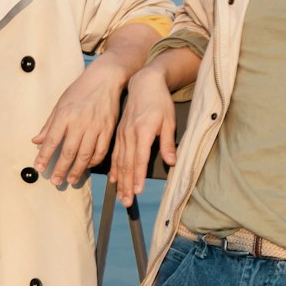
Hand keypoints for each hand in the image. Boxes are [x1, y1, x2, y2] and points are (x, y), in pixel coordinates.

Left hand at [32, 53, 128, 186]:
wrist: (106, 78)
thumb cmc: (80, 90)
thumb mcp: (61, 103)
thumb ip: (49, 124)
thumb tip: (36, 141)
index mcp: (65, 114)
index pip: (51, 140)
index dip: (44, 156)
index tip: (39, 168)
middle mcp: (79, 122)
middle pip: (68, 152)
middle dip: (60, 169)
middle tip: (55, 181)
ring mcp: (95, 127)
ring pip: (85, 155)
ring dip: (77, 170)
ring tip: (71, 180)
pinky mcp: (108, 129)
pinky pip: (101, 151)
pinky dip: (94, 161)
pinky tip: (87, 166)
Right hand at [109, 67, 176, 207]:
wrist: (144, 83)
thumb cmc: (159, 102)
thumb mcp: (169, 120)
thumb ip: (168, 142)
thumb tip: (171, 162)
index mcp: (143, 131)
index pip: (139, 158)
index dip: (138, 176)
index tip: (137, 191)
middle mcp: (130, 134)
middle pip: (127, 163)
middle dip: (126, 185)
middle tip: (127, 202)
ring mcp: (122, 133)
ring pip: (119, 161)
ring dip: (120, 180)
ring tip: (121, 196)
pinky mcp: (119, 132)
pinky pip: (114, 153)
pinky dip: (114, 168)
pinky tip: (113, 179)